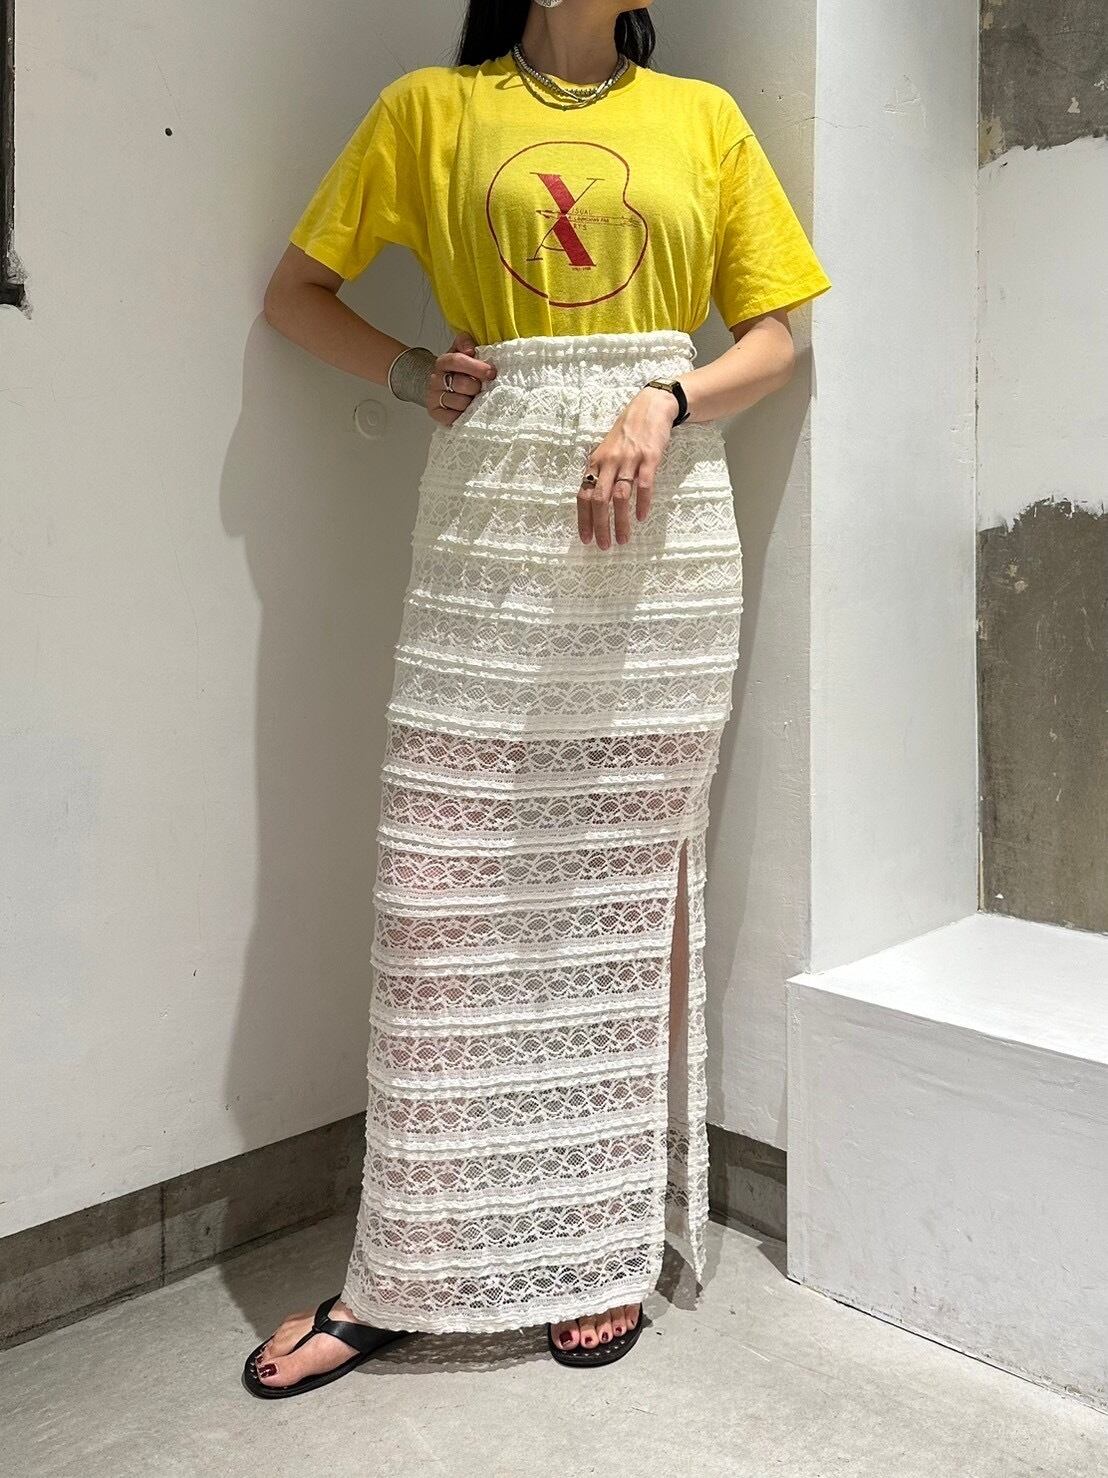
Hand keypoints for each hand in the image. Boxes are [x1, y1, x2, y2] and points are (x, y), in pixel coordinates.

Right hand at [426, 330, 497, 425]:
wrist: (441, 387)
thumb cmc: (458, 371)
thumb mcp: (461, 351)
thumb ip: (466, 342)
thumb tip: (471, 349)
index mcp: (443, 362)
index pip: (458, 361)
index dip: (476, 367)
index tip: (491, 372)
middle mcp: (436, 379)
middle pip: (462, 384)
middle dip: (476, 387)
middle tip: (480, 389)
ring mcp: (434, 397)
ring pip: (460, 402)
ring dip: (471, 402)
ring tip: (472, 399)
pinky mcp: (435, 413)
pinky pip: (453, 418)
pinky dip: (463, 415)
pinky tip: (466, 410)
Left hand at [577, 386, 676, 549]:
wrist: (650, 407)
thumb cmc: (628, 432)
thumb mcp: (608, 449)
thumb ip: (601, 472)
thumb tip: (593, 500)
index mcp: (596, 462)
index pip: (583, 494)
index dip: (583, 518)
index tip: (586, 538)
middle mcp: (609, 462)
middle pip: (599, 499)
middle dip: (600, 525)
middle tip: (603, 545)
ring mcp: (629, 460)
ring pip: (620, 496)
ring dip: (620, 521)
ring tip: (622, 539)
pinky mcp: (648, 457)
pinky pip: (643, 484)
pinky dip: (642, 503)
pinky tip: (641, 517)